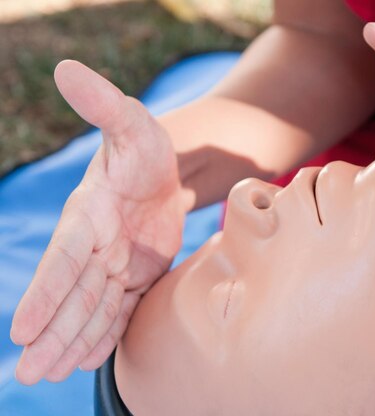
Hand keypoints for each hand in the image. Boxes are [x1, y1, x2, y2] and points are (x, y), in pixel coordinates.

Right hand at [10, 60, 191, 383]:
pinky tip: (89, 359)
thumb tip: (67, 69)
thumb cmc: (144, 148)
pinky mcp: (136, 276)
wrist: (163, 173)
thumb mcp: (133, 123)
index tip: (23, 330)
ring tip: (52, 376)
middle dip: (52, 334)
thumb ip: (105, 104)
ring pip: (93, 309)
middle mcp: (95, 246)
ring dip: (73, 342)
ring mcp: (115, 265)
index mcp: (88, 216)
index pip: (64, 259)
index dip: (45, 292)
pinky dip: (105, 333)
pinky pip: (120, 309)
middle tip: (30, 375)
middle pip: (73, 295)